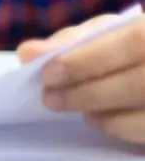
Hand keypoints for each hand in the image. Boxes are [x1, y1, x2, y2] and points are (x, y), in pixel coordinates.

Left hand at [17, 13, 144, 143]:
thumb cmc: (135, 44)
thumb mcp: (112, 32)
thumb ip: (74, 40)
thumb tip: (28, 53)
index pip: (134, 42)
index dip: (89, 60)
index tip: (48, 73)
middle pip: (141, 83)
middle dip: (88, 92)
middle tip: (50, 97)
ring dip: (103, 113)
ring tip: (75, 108)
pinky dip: (120, 128)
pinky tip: (99, 119)